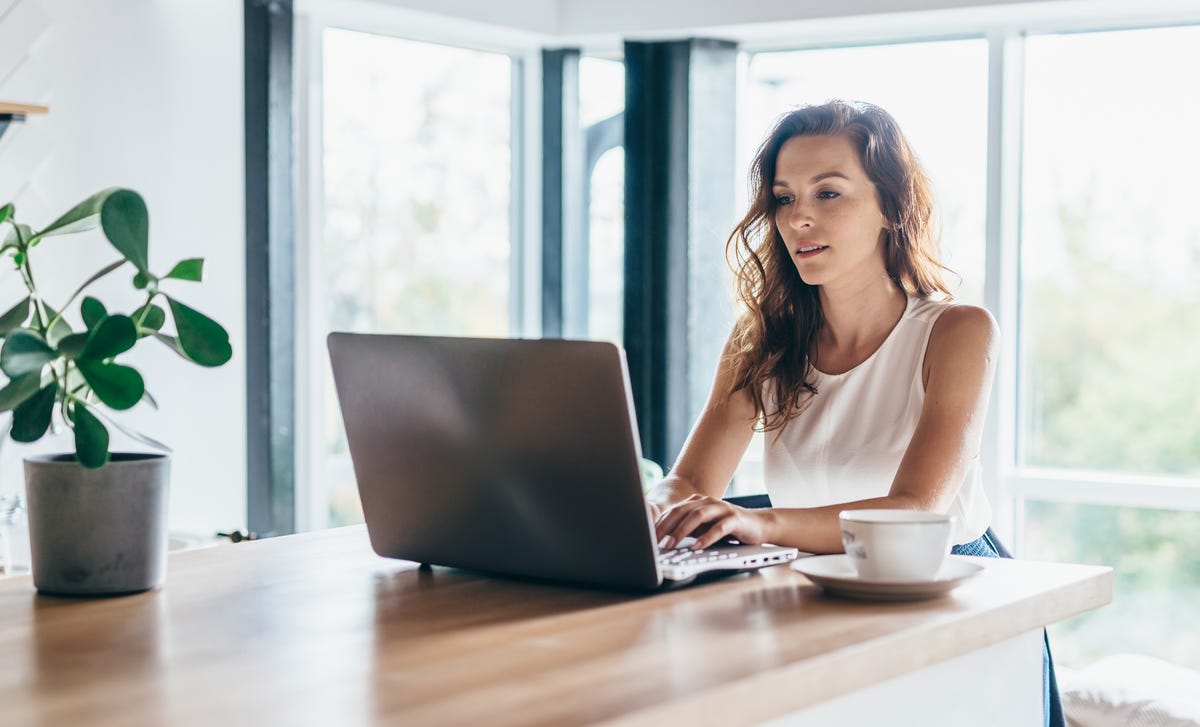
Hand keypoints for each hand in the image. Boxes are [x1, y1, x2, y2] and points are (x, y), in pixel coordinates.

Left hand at [654, 495, 771, 550]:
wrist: (758, 525)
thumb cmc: (726, 528)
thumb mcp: (702, 528)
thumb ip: (685, 530)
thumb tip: (661, 541)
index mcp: (697, 502)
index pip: (672, 511)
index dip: (658, 524)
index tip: (647, 539)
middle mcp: (707, 502)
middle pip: (681, 512)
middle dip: (666, 527)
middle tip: (655, 542)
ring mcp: (721, 508)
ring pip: (697, 516)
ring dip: (682, 531)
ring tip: (672, 545)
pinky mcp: (735, 519)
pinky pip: (718, 528)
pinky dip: (706, 537)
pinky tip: (697, 547)